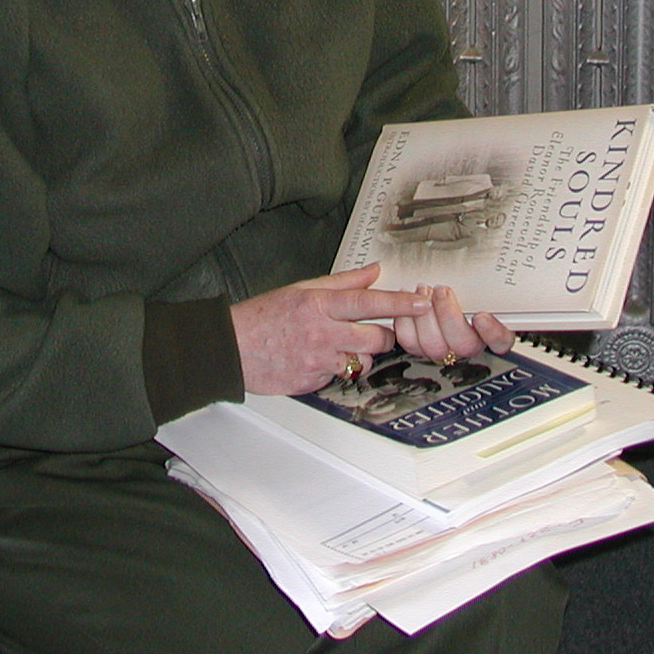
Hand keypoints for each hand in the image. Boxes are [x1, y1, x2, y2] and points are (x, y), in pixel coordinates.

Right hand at [230, 265, 430, 394]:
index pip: (369, 302)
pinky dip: (336, 369)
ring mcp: (318, 361)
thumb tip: (374, 271)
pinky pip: (340, 377)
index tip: (421, 302)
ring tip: (337, 346)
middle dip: (382, 335)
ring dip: (359, 355)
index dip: (399, 302)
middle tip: (372, 330)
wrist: (231, 349)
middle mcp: (322, 333)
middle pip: (376, 338)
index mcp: (319, 304)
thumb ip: (342, 282)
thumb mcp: (302, 289)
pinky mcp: (313, 382)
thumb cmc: (263, 316)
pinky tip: (318, 360)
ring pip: (362, 362)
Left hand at [394, 282, 513, 364]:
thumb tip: (499, 273)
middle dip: (449, 316)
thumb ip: (488, 286)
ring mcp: (444, 349)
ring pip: (434, 347)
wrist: (433, 292)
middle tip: (442, 291)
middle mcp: (469, 344)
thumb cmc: (462, 290)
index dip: (492, 333)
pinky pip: (410, 342)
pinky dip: (405, 319)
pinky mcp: (419, 346)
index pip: (501, 341)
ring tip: (425, 291)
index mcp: (491, 331)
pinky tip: (408, 298)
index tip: (481, 316)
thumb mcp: (480, 285)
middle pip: (464, 345)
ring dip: (426, 317)